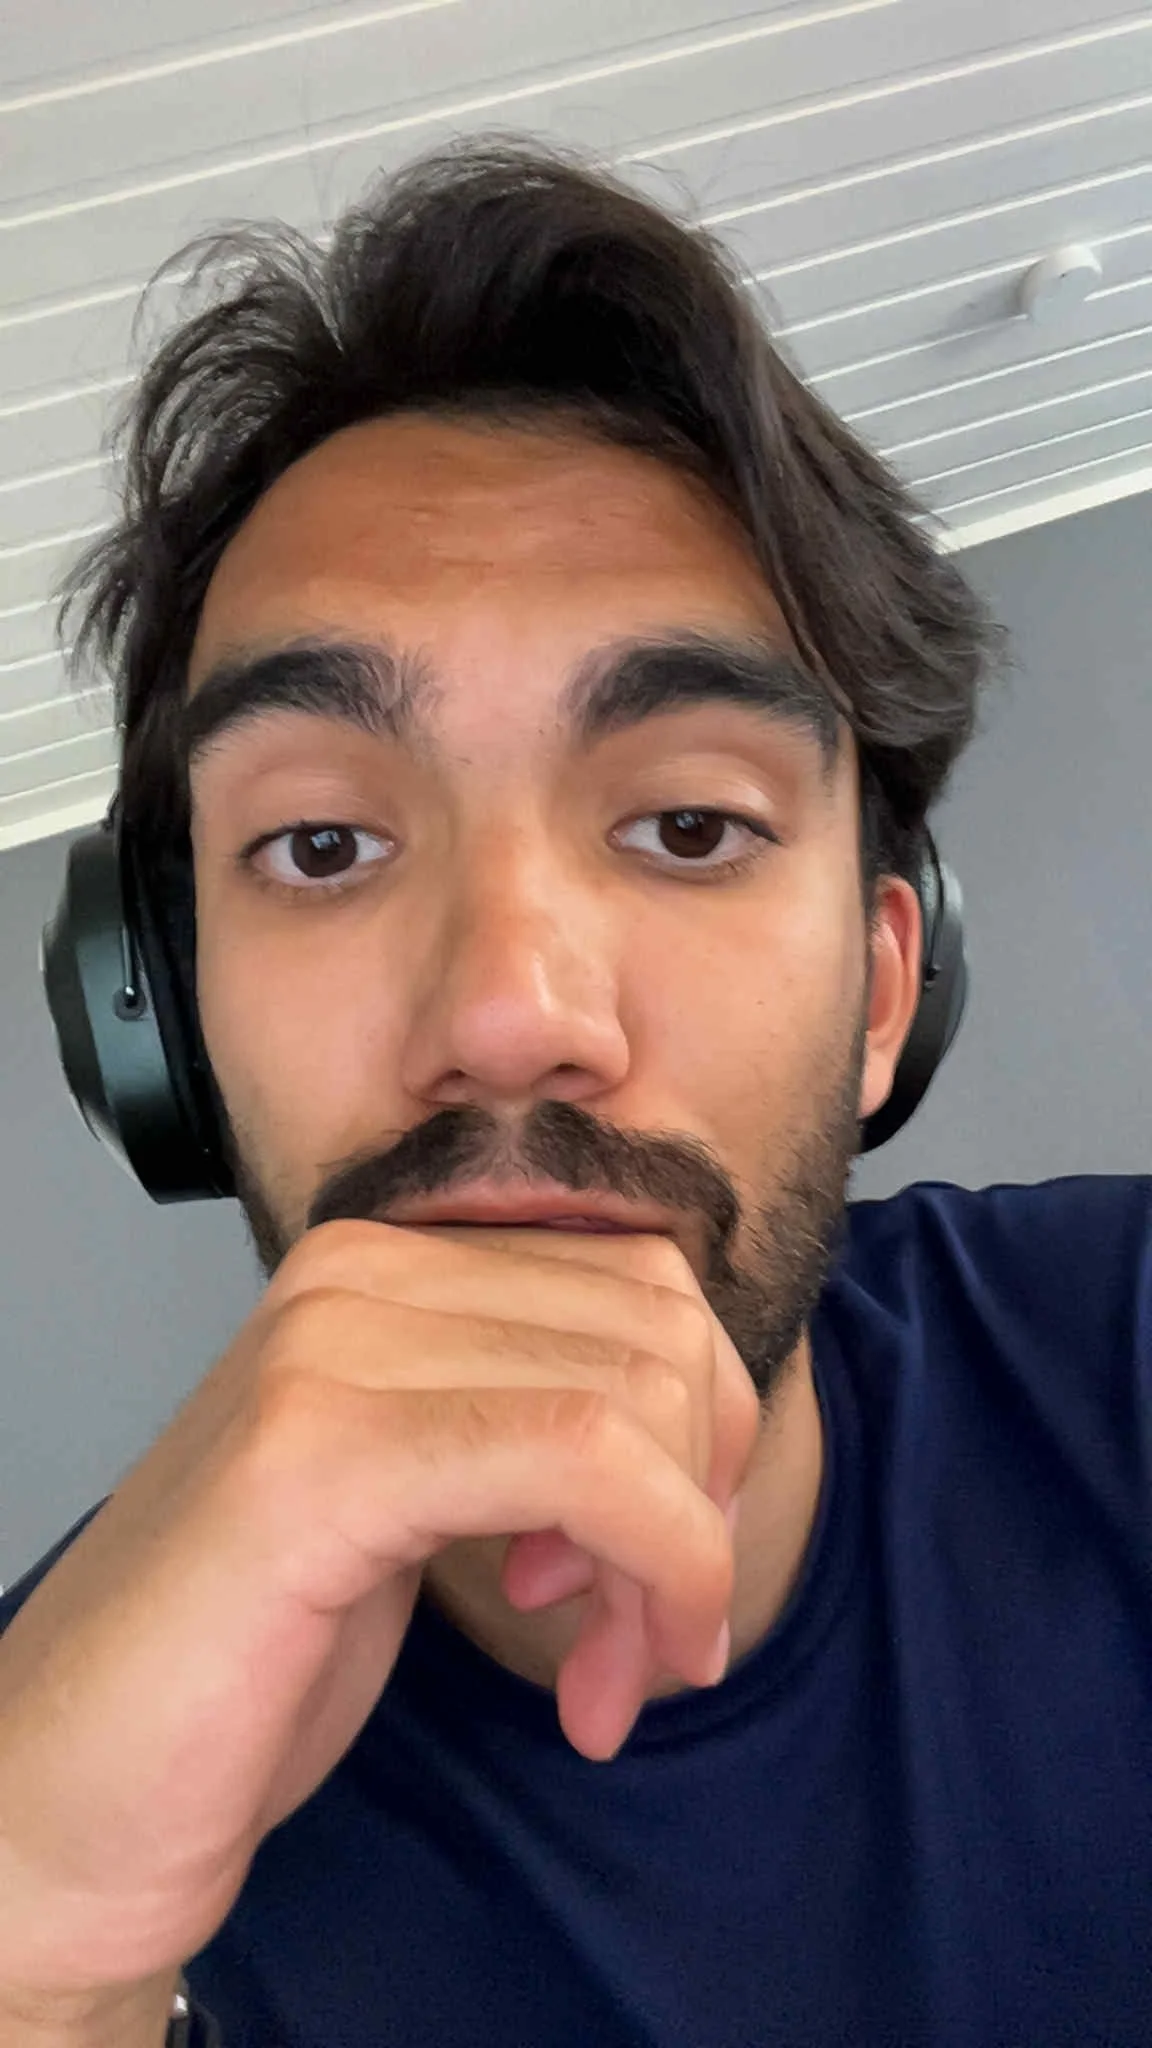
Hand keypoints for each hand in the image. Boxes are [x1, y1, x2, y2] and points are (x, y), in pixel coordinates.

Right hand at [0, 1218, 758, 2006]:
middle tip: (654, 1642)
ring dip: (680, 1567)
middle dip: (703, 1503)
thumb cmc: (256, 1647)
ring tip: (613, 1675)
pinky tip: (590, 1693)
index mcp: (383, 1264)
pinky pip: (583, 1459)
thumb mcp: (424, 1487)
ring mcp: (328, 1350)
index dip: (708, 1431)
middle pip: (658, 1329)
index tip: (673, 1563)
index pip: (643, 1277)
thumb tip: (714, 1408)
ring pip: (634, 1396)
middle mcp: (355, 1272)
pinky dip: (653, 1574)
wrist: (80, 1779)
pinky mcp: (319, 1455)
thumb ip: (534, 1412)